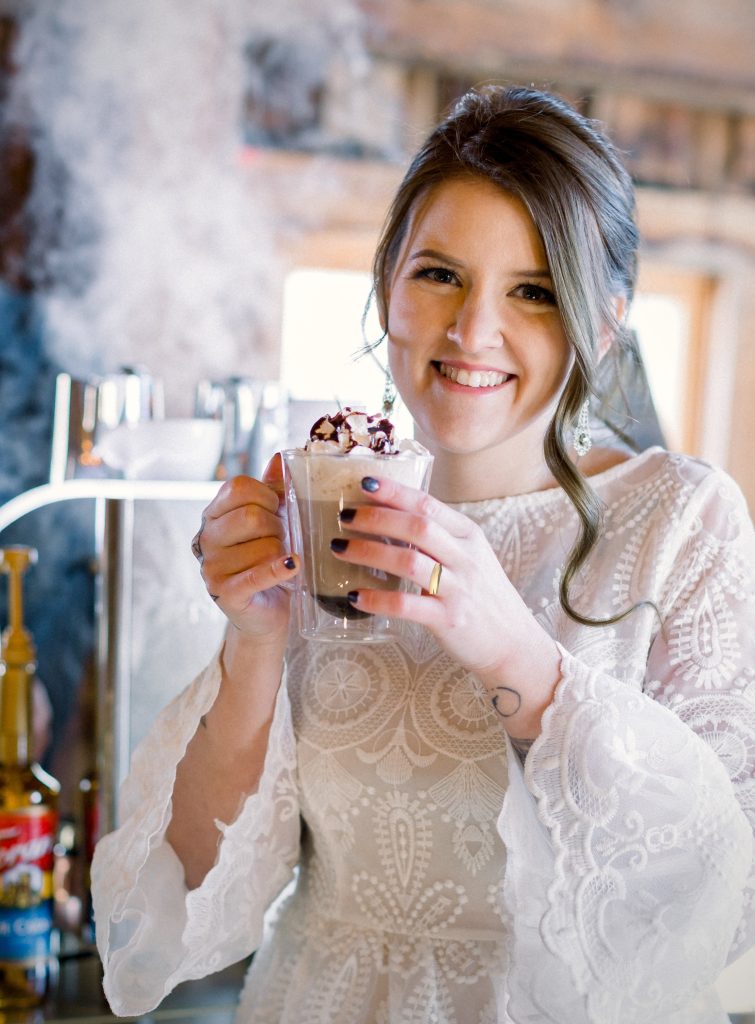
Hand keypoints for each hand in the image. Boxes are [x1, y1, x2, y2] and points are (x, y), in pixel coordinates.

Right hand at [191, 454, 298, 642]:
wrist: (266, 612)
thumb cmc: (268, 560)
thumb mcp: (271, 521)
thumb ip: (273, 490)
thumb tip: (279, 458)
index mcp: (213, 515)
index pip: (239, 487)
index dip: (268, 495)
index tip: (277, 510)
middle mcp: (206, 539)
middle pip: (252, 516)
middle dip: (279, 527)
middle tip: (283, 539)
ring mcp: (212, 567)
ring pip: (263, 546)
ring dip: (282, 552)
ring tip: (281, 560)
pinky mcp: (225, 593)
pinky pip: (258, 574)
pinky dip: (279, 569)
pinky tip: (292, 565)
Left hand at [332, 475, 559, 734]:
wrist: (513, 643)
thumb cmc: (482, 597)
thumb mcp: (469, 558)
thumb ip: (438, 539)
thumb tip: (390, 518)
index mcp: (469, 536)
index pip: (428, 504)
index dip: (394, 491)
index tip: (364, 482)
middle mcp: (466, 557)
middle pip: (416, 526)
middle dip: (375, 518)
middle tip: (344, 516)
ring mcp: (459, 589)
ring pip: (409, 561)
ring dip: (369, 551)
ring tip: (339, 548)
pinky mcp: (449, 619)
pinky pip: (406, 605)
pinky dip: (377, 599)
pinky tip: (354, 596)